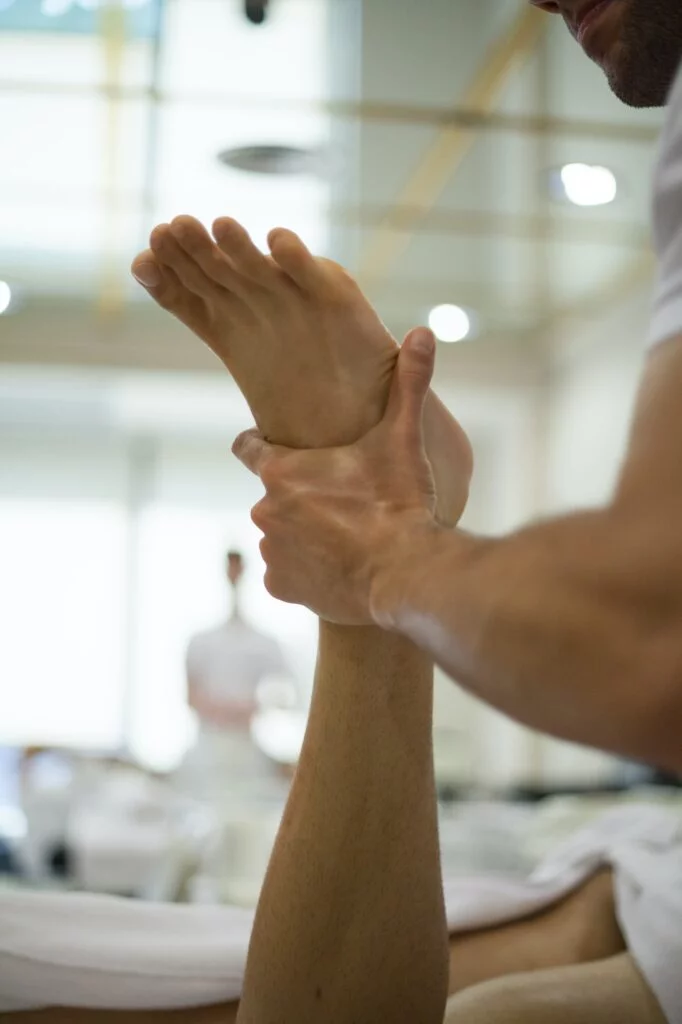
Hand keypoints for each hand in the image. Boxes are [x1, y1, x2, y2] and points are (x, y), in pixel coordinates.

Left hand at [233, 328, 449, 624]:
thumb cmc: (401, 503)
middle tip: (341, 502)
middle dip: (301, 497)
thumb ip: (408, 384)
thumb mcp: (403, 440)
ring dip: (304, 534)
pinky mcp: (280, 587)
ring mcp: (271, 551)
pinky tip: (337, 566)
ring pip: (282, 535)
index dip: (259, 445)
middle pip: (275, 496)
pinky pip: (287, 573)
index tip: (269, 445)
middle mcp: (264, 510)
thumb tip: (424, 330)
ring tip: (343, 536)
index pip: (248, 448)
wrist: (406, 573)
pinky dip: (306, 571)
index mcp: (280, 471)